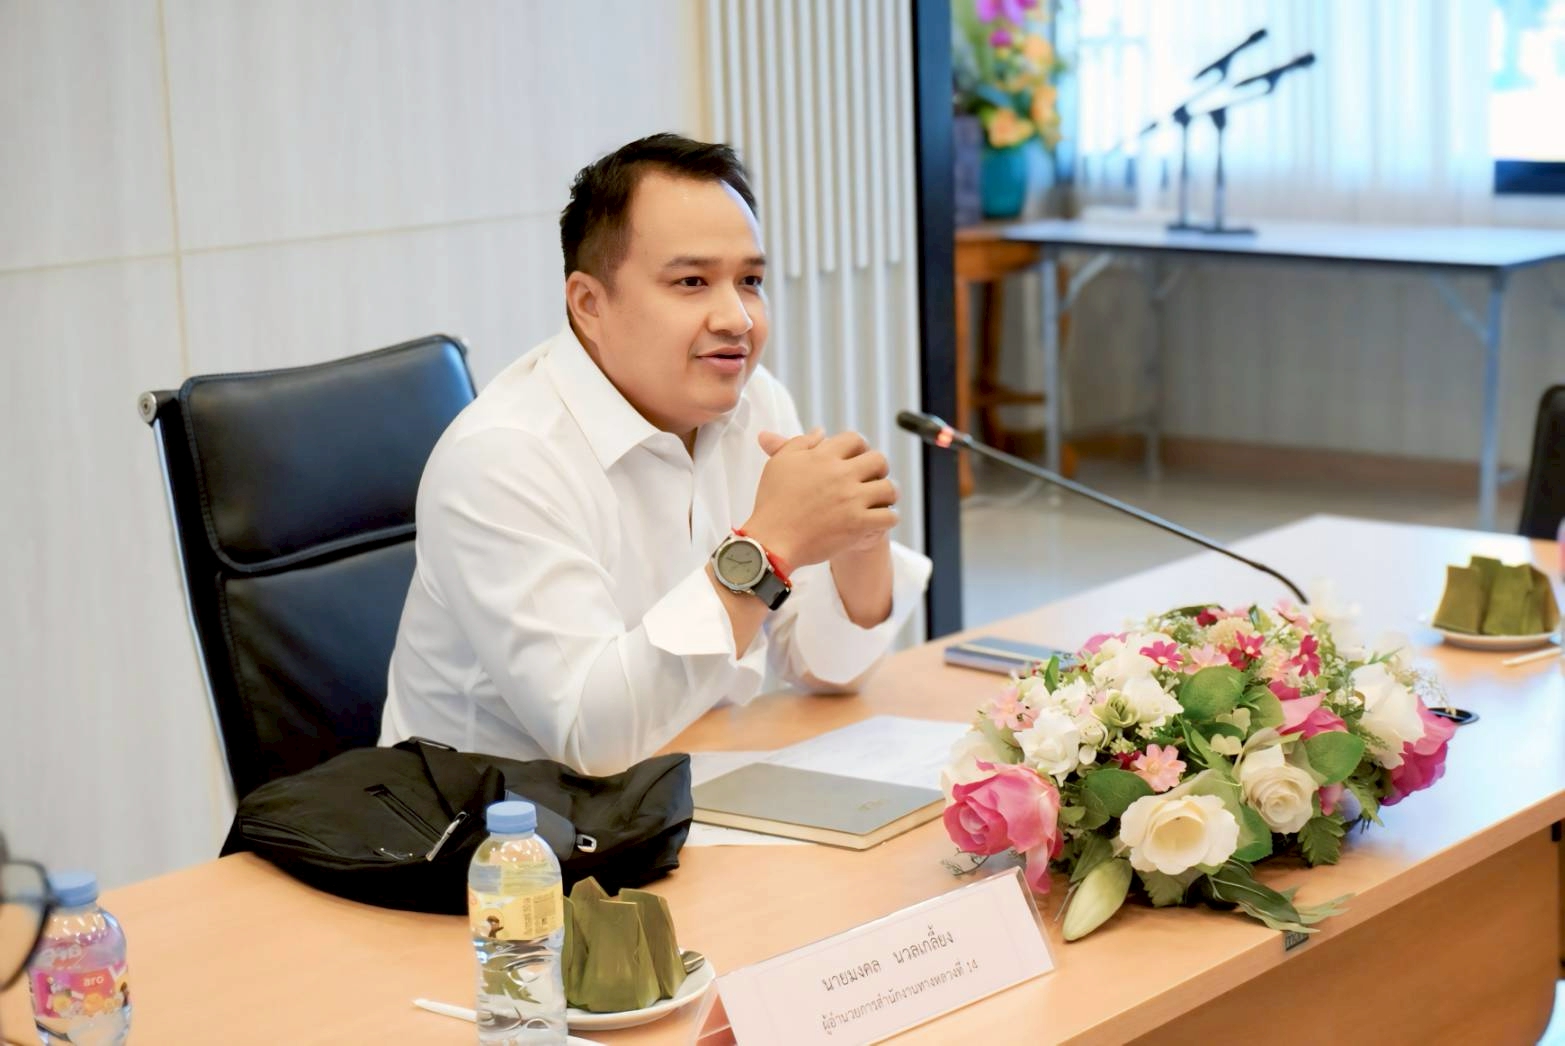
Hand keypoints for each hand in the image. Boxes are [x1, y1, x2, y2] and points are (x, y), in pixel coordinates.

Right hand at [744, 429, 898, 567]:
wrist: (771, 542)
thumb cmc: (772, 503)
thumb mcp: (780, 464)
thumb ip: (800, 442)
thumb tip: (821, 431)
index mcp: (823, 457)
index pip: (855, 439)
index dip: (859, 447)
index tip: (857, 458)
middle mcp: (841, 475)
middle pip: (878, 460)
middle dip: (879, 468)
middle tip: (872, 478)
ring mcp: (852, 500)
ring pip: (889, 488)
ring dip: (887, 493)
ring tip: (879, 500)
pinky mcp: (858, 525)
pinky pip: (889, 516)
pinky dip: (888, 517)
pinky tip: (878, 519)